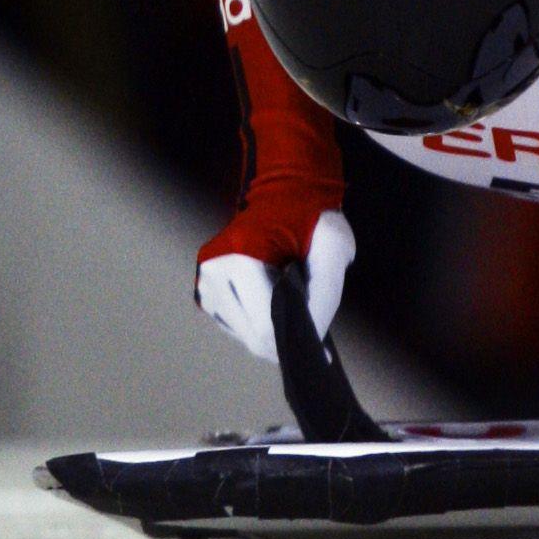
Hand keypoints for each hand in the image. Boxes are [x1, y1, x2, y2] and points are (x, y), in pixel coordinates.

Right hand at [195, 210, 354, 364]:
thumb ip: (325, 295)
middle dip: (285, 338)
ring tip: (293, 307)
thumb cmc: (312, 216)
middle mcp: (213, 270)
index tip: (321, 347)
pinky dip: (257, 325)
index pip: (264, 325)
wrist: (286, 191)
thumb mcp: (333, 248)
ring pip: (243, 336)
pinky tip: (275, 306)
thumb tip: (311, 338)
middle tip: (312, 329)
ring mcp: (205, 280)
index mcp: (239, 256)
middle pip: (252, 336)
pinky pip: (236, 327)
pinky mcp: (206, 288)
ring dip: (271, 332)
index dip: (296, 338)